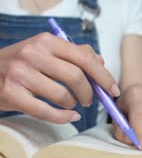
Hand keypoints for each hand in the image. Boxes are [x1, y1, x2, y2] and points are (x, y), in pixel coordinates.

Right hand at [0, 33, 118, 122]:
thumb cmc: (21, 63)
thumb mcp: (45, 51)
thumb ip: (73, 54)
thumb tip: (100, 61)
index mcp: (46, 41)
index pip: (84, 58)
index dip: (103, 76)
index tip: (113, 89)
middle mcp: (33, 54)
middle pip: (76, 77)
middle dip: (90, 93)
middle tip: (91, 100)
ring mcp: (20, 73)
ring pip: (62, 94)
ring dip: (73, 104)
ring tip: (72, 104)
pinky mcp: (11, 93)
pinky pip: (46, 111)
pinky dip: (63, 117)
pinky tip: (69, 116)